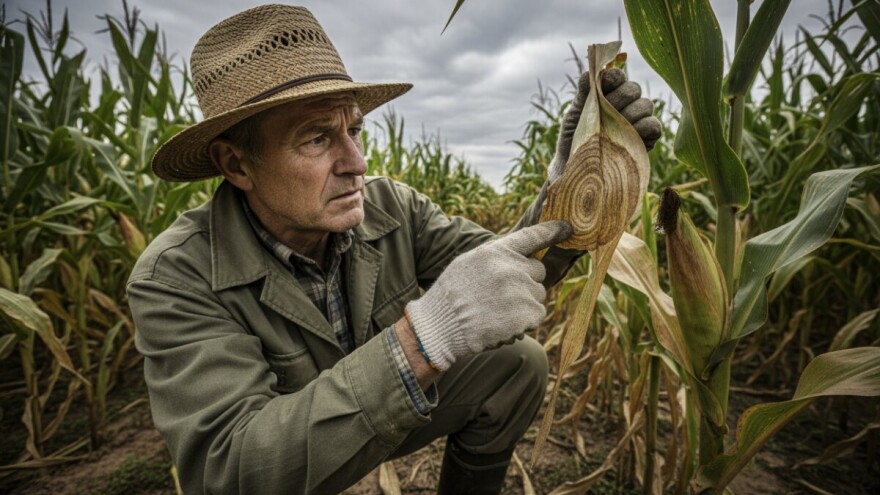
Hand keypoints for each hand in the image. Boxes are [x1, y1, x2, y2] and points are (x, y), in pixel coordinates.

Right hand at [405, 221, 571, 370]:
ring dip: (525, 305)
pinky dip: (525, 322)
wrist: (440, 327)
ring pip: (538, 296)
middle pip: (538, 272)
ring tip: (496, 311)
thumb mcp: (469, 263)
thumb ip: (496, 257)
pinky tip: (502, 323)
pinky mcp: (526, 315)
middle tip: (501, 295)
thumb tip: (521, 258)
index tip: (568, 227)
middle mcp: (511, 268)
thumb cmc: (451, 295)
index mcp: (496, 251)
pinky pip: (537, 315)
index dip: (552, 231)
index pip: (531, 236)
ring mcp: (520, 291)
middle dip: (526, 282)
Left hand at [551, 68, 660, 180]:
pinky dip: (643, 128)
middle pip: (633, 88)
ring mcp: (639, 120)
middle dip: (617, 101)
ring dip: (629, 115)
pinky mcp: (647, 139)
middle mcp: (626, 104)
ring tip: (613, 130)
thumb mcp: (574, 115)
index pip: (617, 76)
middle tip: (603, 117)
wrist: (576, 171)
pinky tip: (630, 137)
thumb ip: (584, 92)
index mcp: (608, 94)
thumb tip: (591, 70)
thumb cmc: (573, 141)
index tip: (599, 92)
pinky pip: (654, 125)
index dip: (611, 81)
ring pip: (646, 104)